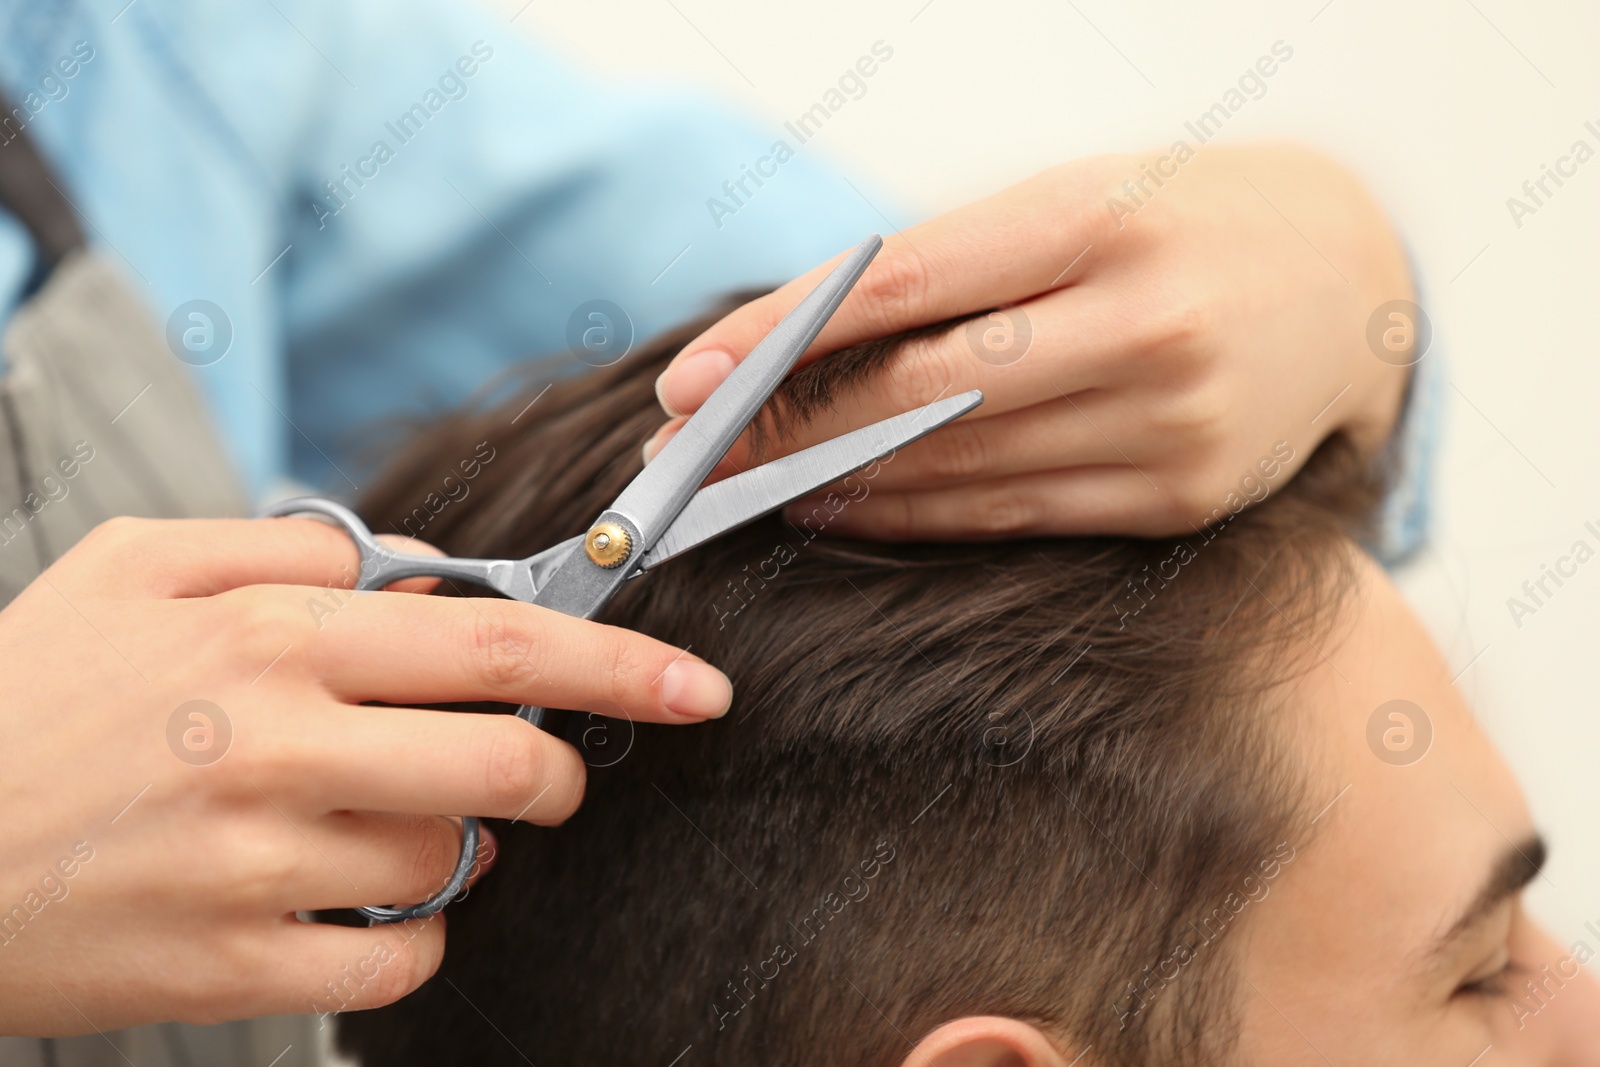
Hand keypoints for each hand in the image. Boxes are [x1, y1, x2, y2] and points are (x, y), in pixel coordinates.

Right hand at [0, 517, 730, 1033]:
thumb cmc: (28, 690)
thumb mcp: (137, 566)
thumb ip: (284, 552)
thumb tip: (411, 573)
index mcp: (272, 640)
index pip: (500, 646)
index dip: (621, 664)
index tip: (700, 685)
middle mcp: (279, 749)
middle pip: (507, 767)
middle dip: (557, 773)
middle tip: (541, 770)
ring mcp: (256, 867)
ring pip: (453, 864)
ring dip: (459, 843)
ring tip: (383, 819)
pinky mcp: (231, 966)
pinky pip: (397, 959)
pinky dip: (408, 930)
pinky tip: (353, 898)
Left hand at [649, 143, 1415, 537]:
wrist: (1351, 281)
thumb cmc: (1180, 221)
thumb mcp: (1073, 200)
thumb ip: (951, 269)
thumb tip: (796, 343)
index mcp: (1102, 219)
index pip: (903, 286)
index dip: (781, 341)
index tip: (687, 381)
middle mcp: (1144, 324)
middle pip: (920, 397)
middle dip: (785, 435)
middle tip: (687, 460)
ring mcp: (1170, 424)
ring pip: (957, 470)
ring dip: (834, 488)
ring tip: (746, 490)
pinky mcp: (1179, 498)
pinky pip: (1013, 517)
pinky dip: (914, 518)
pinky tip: (842, 512)